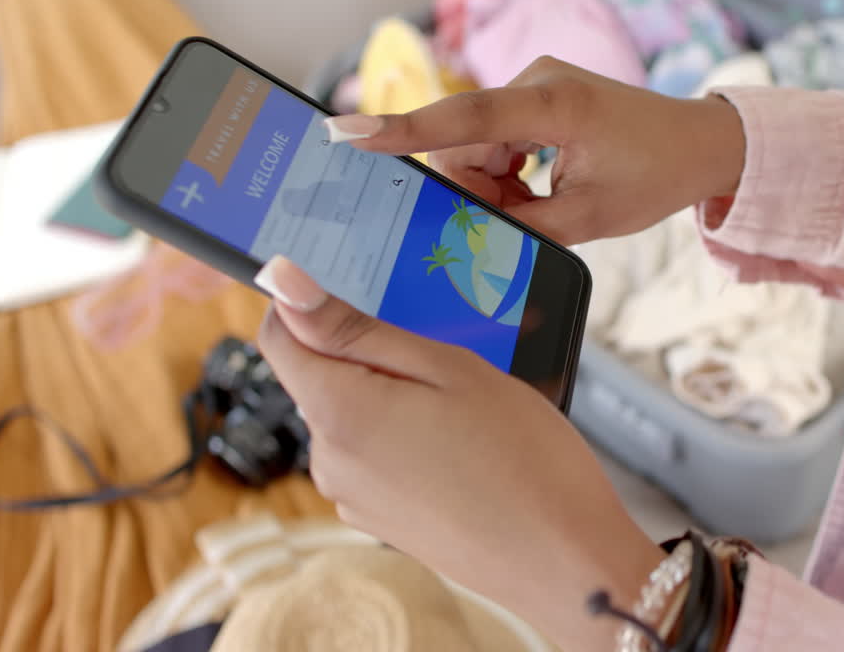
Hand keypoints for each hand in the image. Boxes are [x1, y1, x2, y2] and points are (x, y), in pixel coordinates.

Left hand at [255, 256, 663, 651]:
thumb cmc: (523, 460)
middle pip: (323, 376)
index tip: (371, 300)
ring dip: (398, 397)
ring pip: (355, 415)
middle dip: (375, 355)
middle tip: (449, 361)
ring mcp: (354, 497)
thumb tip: (284, 283)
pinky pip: (378, 455)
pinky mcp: (380, 520)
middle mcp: (331, 460)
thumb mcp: (449, 368)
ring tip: (468, 411)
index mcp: (338, 412)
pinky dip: (410, 438)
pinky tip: (466, 447)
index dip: (316, 307)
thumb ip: (358, 329)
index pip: (280, 336)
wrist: (563, 561)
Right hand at [325, 56, 746, 245]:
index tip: (350, 133)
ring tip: (543, 201)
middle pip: (464, 142)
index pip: (467, 117)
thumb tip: (467, 230)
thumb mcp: (590, 218)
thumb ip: (522, 224)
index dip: (405, 130)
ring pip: (476, 144)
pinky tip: (539, 185)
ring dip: (495, 184)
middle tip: (523, 216)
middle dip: (478, 189)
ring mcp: (535, 84)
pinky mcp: (536, 96)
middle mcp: (538, 81)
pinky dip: (506, 171)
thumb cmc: (654, 176)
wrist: (697, 144)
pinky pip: (494, 138)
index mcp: (557, 105)